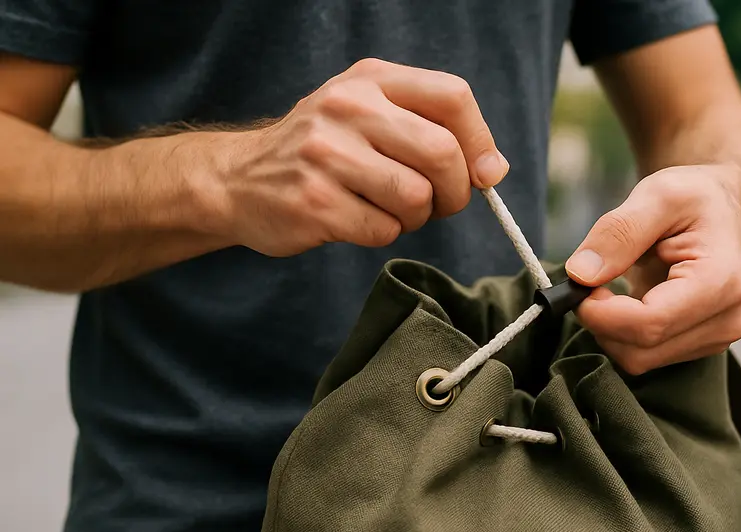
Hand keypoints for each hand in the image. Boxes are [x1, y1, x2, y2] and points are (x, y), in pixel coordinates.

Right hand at [208, 58, 507, 255]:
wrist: (237, 179)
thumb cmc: (323, 152)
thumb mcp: (368, 116)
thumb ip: (431, 130)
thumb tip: (494, 170)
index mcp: (370, 80)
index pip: (453, 96)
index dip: (480, 140)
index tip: (484, 173)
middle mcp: (348, 107)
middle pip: (442, 153)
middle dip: (455, 192)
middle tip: (440, 205)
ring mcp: (326, 154)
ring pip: (416, 198)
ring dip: (417, 218)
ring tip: (391, 210)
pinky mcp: (314, 202)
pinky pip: (383, 229)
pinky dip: (383, 233)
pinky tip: (358, 219)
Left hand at [565, 164, 740, 375]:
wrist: (721, 210)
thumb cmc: (693, 198)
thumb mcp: (656, 195)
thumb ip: (618, 232)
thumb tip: (580, 275)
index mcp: (722, 282)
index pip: (650, 323)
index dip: (602, 313)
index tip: (579, 285)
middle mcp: (726, 320)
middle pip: (640, 350)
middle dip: (602, 320)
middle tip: (592, 280)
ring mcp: (715, 339)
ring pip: (638, 359)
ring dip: (610, 328)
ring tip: (614, 285)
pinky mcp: (698, 347)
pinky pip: (644, 356)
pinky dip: (622, 332)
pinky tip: (629, 300)